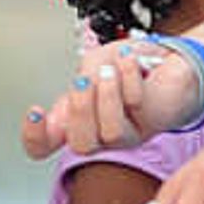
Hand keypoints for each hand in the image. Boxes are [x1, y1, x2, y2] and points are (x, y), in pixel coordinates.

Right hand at [20, 35, 203, 160]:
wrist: (169, 58)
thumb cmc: (128, 65)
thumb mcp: (96, 62)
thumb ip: (85, 75)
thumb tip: (86, 86)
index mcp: (75, 120)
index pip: (44, 145)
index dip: (34, 137)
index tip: (36, 113)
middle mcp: (99, 133)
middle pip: (80, 145)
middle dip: (80, 111)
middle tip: (84, 83)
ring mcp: (127, 134)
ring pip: (111, 133)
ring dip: (108, 95)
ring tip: (110, 72)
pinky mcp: (152, 123)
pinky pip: (136, 108)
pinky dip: (129, 77)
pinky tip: (129, 61)